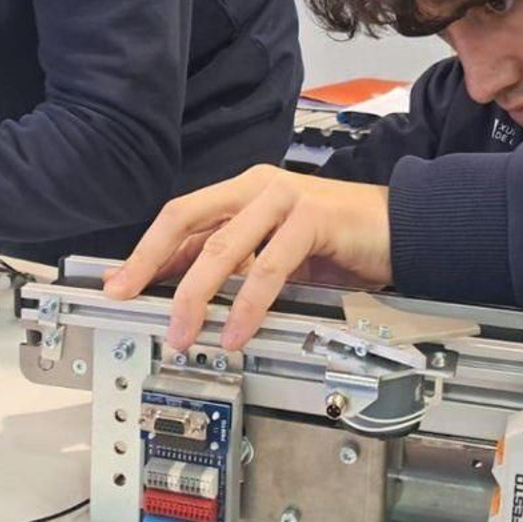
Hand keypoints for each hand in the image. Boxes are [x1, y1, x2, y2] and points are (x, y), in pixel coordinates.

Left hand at [103, 165, 392, 352]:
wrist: (405, 228)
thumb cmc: (340, 241)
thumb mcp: (275, 253)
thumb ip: (234, 262)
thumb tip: (183, 290)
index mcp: (244, 191)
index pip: (181, 217)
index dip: (146, 250)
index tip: (118, 283)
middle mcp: (259, 188)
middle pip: (188, 222)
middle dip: (151, 263)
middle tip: (127, 299)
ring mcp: (285, 199)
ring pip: (223, 246)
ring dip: (196, 295)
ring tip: (183, 334)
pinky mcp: (313, 219)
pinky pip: (270, 266)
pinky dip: (249, 303)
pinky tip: (238, 331)